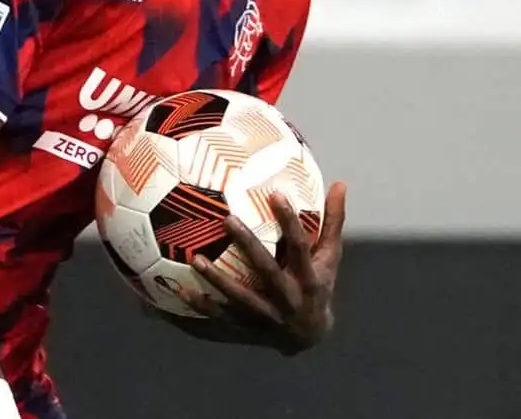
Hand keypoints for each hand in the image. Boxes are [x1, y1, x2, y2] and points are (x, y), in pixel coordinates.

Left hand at [175, 181, 347, 355]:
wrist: (310, 336)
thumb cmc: (318, 285)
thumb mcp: (330, 258)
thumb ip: (333, 222)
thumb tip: (340, 184)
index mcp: (309, 278)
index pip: (301, 246)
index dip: (290, 222)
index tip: (275, 194)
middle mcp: (288, 298)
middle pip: (268, 271)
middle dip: (249, 246)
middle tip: (228, 219)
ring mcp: (267, 316)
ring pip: (241, 298)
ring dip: (218, 280)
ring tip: (196, 259)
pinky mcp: (248, 328)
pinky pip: (221, 317)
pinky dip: (201, 305)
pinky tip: (180, 289)